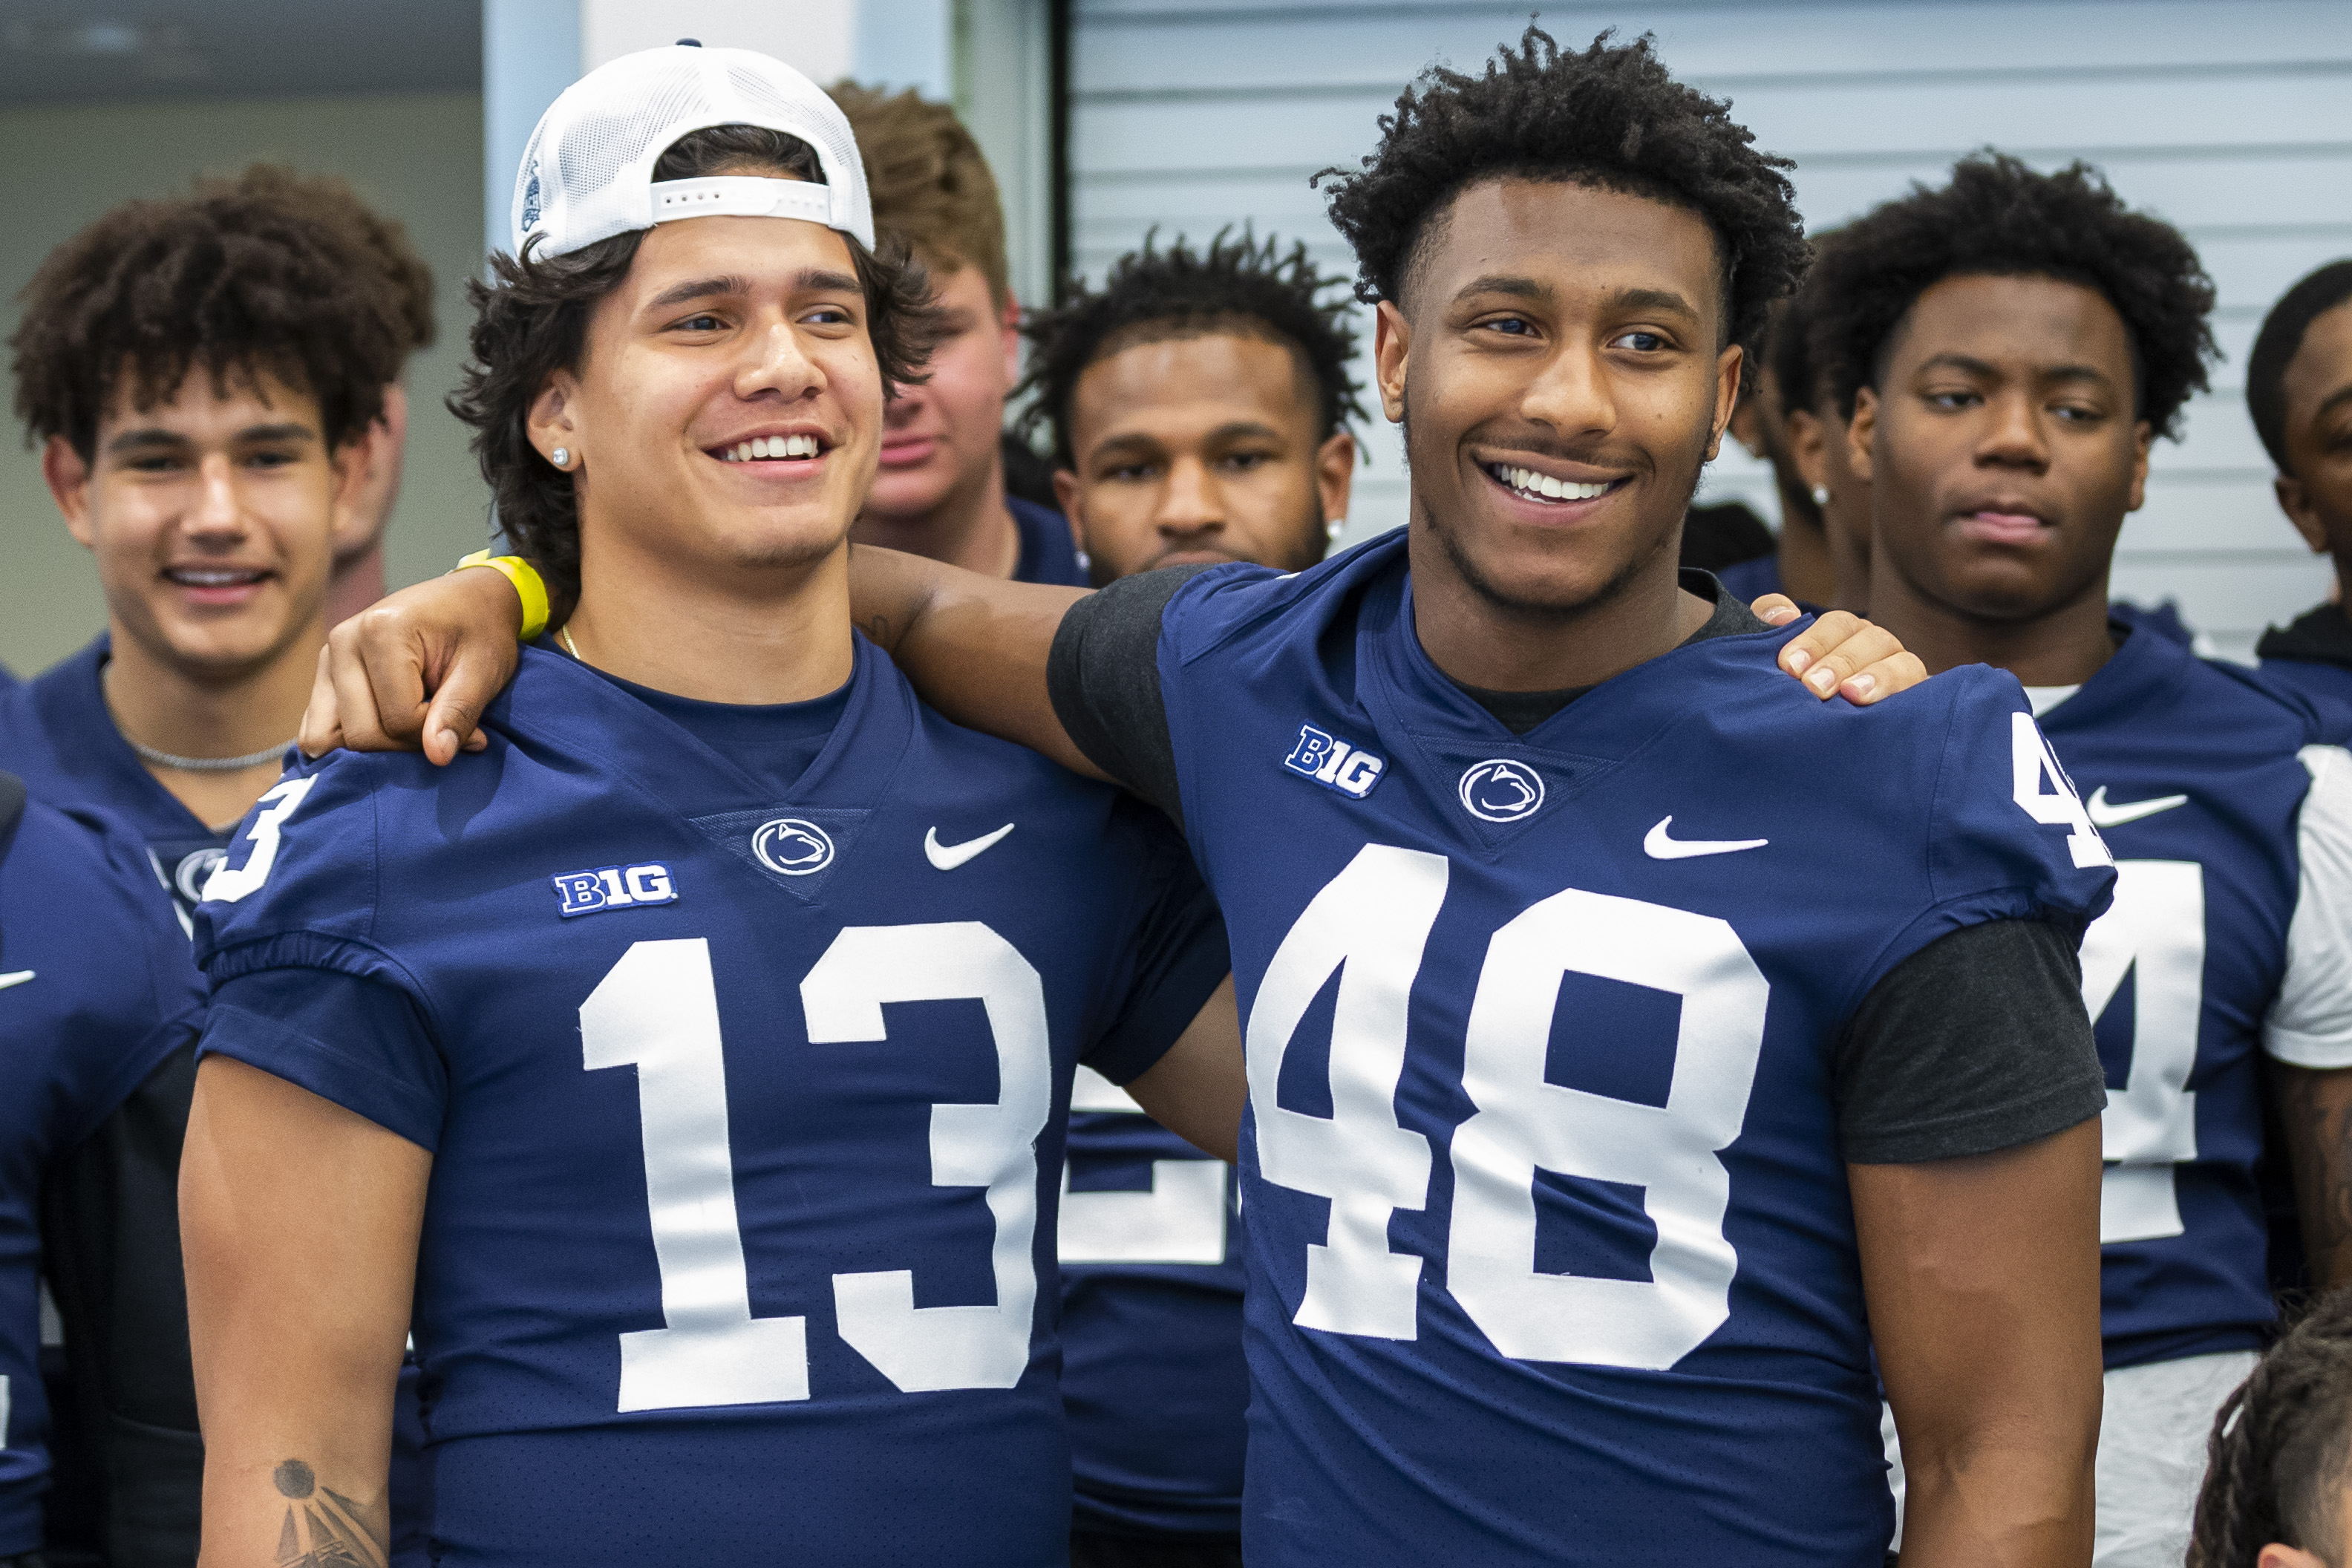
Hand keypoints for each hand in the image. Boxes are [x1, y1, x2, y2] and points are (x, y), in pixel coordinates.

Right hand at [300, 568, 526, 763]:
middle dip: (403, 746)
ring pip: (325, 736)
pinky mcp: (325, 674)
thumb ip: (458, 713)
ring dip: (372, 749)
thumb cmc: (482, 630)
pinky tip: (388, 733)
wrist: (470, 600)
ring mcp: (327, 657)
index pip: (396, 720)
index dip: (433, 734)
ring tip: (413, 732)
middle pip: (356, 734)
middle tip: (442, 730)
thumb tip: (436, 756)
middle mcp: (342, 641)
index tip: (466, 726)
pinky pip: (317, 728)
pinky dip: (348, 742)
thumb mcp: (484, 670)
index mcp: (380, 631)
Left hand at [1751, 594, 1926, 704]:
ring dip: (1879, 677)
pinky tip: (1889, 712)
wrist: (1820, 749)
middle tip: (1813, 687)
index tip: (1789, 666)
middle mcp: (1877, 649)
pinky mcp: (1917, 705)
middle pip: (1871, 640)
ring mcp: (1902, 675)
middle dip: (1840, 662)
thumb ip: (1768, 629)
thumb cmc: (1794, 691)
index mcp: (1845, 635)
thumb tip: (1781, 617)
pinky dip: (1909, 698)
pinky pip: (1924, 696)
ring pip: (1904, 664)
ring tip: (1853, 695)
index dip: (1815, 641)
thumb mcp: (1779, 661)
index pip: (1837, 626)